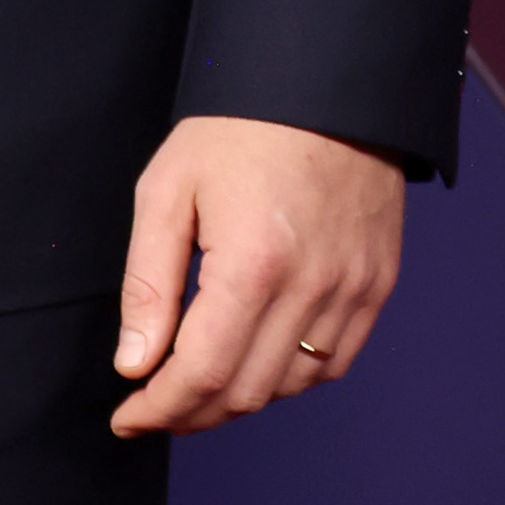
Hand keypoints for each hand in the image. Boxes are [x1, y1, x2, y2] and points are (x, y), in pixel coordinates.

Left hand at [110, 113, 403, 436]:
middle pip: (246, 391)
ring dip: (238, 398)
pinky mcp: (377, 284)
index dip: (158, 408)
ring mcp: (353, 290)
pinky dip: (290, 377)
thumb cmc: (237, 129)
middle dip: (190, 411)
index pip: (201, 373)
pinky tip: (255, 361)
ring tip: (196, 384)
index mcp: (253, 264)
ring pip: (291, 386)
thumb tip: (135, 362)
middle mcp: (312, 288)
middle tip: (151, 404)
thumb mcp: (167, 189)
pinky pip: (333, 362)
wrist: (325, 87)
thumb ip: (148, 284)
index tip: (127, 418)